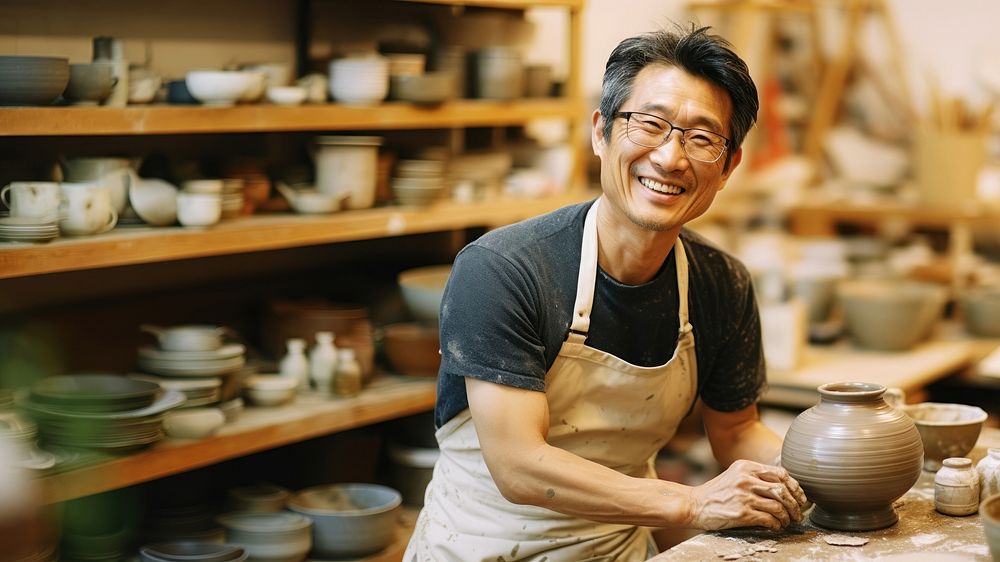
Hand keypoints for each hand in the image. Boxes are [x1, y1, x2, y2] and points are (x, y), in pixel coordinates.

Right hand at [687, 459, 807, 530]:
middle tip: (798, 513)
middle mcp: (745, 479)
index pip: (780, 474)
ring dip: (787, 517)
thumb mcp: (734, 475)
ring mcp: (743, 496)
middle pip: (783, 490)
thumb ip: (755, 476)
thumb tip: (784, 487)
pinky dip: (776, 525)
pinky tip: (774, 527)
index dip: (794, 487)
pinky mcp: (741, 513)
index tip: (799, 497)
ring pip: (778, 506)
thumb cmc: (716, 493)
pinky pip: (769, 519)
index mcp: (745, 466)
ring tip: (787, 522)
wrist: (693, 505)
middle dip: (795, 504)